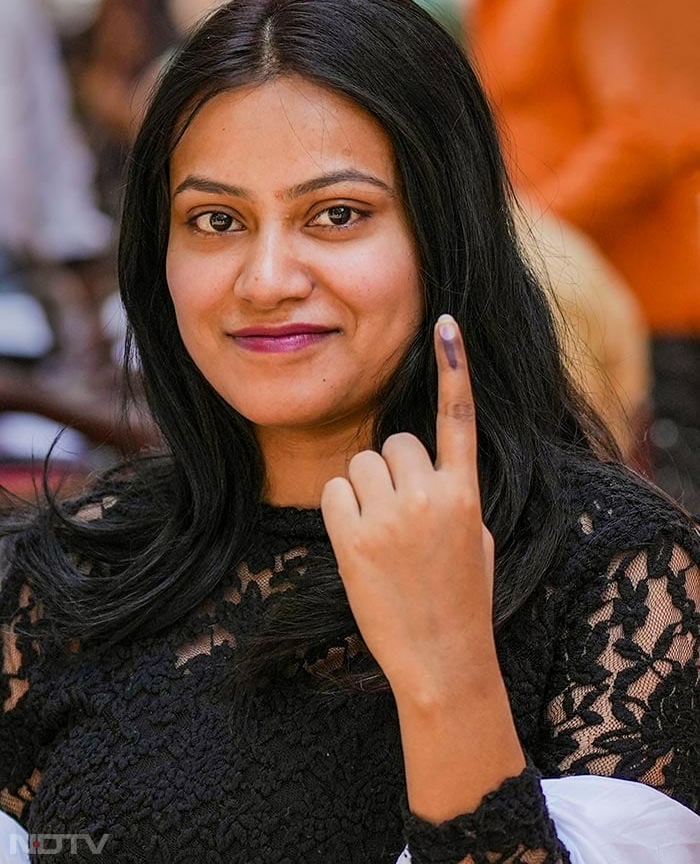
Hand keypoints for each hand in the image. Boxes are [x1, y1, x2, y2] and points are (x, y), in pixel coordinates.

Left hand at [321, 314, 495, 703]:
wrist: (442, 661)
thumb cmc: (462, 599)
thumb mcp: (475, 539)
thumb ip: (453, 492)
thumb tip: (421, 462)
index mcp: (465, 495)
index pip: (458, 418)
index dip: (454, 368)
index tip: (447, 324)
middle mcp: (428, 498)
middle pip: (396, 443)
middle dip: (395, 469)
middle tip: (402, 513)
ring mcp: (388, 518)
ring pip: (361, 465)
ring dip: (366, 489)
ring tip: (382, 534)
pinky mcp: (351, 539)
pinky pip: (334, 491)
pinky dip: (342, 510)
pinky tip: (360, 544)